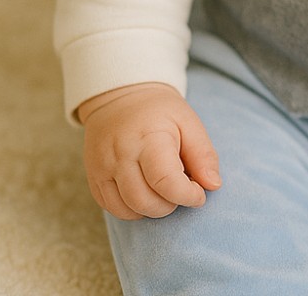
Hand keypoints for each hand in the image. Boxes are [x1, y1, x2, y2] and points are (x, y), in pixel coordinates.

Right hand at [79, 82, 220, 220]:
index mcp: (149, 138)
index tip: (199, 194)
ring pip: (128, 210)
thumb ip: (203, 154)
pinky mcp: (94, 179)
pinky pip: (113, 209)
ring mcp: (103, 169)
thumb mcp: (188, 122)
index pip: (166, 181)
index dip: (187, 196)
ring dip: (153, 210)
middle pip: (145, 201)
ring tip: (164, 191)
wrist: (122, 97)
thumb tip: (213, 185)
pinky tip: (146, 193)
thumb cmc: (160, 111)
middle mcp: (121, 155)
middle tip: (181, 190)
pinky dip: (133, 210)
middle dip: (171, 205)